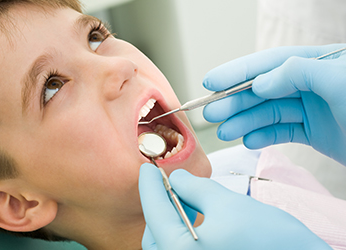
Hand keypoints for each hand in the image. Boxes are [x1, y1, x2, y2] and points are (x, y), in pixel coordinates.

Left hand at [139, 163, 330, 249]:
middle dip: (159, 204)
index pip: (154, 213)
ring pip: (168, 241)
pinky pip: (182, 247)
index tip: (147, 169)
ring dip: (172, 217)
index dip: (149, 187)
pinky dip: (183, 229)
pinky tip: (196, 214)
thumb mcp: (227, 204)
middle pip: (155, 232)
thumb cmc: (269, 239)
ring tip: (185, 196)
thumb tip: (177, 179)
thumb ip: (194, 188)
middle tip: (168, 182)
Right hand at [202, 44, 345, 164]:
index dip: (237, 72)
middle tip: (212, 113)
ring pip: (268, 113)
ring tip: (224, 133)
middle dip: (235, 102)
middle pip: (264, 90)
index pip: (269, 62)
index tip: (211, 82)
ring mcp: (312, 108)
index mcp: (318, 62)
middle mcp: (311, 83)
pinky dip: (264, 137)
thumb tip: (260, 82)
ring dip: (244, 122)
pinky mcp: (314, 132)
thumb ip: (298, 72)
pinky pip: (282, 132)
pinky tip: (249, 141)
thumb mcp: (339, 81)